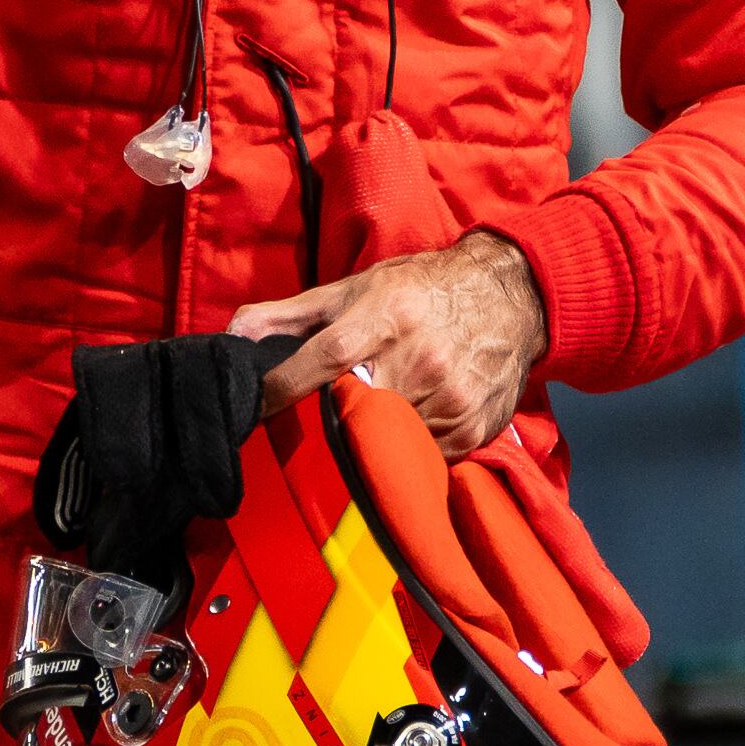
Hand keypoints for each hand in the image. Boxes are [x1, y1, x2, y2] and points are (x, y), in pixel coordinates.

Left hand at [231, 234, 549, 457]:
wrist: (510, 296)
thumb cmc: (420, 290)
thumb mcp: (354, 289)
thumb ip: (289, 315)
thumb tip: (235, 334)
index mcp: (382, 318)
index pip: (319, 361)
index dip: (283, 390)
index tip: (262, 407)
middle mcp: (417, 359)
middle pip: (350, 412)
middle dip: (334, 417)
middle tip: (333, 411)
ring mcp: (448, 398)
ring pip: (385, 441)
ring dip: (374, 434)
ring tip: (383, 409)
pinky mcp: (472, 428)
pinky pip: (423, 457)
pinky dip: (411, 445)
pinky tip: (417, 416)